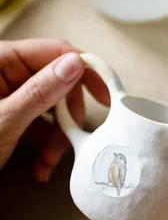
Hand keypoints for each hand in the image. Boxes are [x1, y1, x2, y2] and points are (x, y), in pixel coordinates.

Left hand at [0, 39, 108, 180]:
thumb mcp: (4, 120)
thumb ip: (41, 91)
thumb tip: (75, 64)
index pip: (56, 52)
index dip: (85, 71)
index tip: (106, 96)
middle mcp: (5, 75)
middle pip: (58, 83)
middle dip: (67, 118)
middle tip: (72, 140)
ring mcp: (8, 97)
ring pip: (52, 109)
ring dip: (57, 139)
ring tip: (48, 163)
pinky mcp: (10, 117)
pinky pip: (40, 125)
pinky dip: (45, 147)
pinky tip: (40, 166)